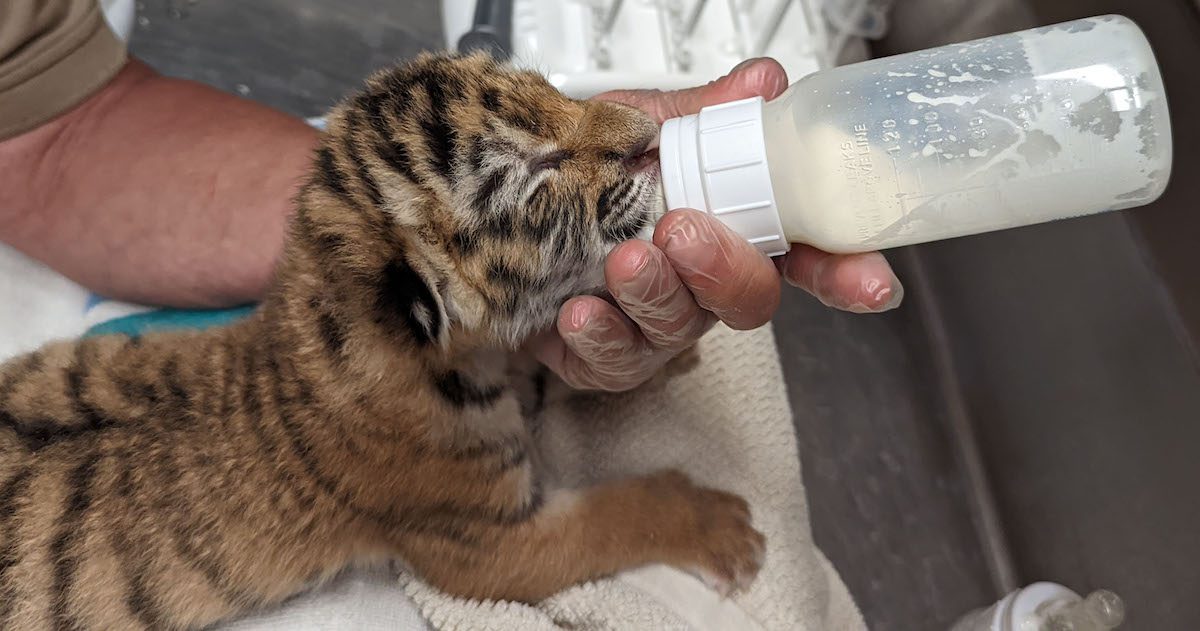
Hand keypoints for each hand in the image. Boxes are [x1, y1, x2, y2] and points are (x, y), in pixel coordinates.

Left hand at [531, 59, 903, 391]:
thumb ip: (705, 114)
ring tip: (623, 260)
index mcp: (731, 228)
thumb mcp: (645, 128)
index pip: (805, 255)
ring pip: (679, 329)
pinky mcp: (604, 356)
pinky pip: (614, 362)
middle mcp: (703, 283)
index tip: (872, 286)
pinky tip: (579, 310)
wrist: (509, 206)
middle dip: (724, 270)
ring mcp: (657, 324)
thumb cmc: (586, 172)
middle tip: (684, 233)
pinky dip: (598, 336)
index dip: (844, 273)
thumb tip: (763, 84)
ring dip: (656, 295)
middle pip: (747, 299)